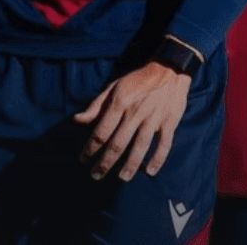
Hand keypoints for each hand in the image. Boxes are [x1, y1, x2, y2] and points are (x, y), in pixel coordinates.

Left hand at [74, 62, 189, 181]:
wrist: (169, 69)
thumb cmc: (137, 80)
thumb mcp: (113, 87)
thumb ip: (96, 106)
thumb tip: (77, 120)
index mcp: (119, 103)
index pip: (101, 132)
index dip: (90, 148)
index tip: (83, 160)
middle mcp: (135, 112)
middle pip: (118, 143)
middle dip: (105, 162)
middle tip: (96, 175)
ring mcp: (153, 118)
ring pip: (140, 147)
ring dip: (130, 165)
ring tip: (122, 178)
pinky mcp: (169, 122)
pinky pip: (164, 144)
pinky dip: (157, 159)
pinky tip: (149, 172)